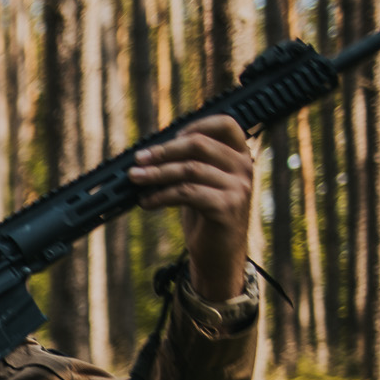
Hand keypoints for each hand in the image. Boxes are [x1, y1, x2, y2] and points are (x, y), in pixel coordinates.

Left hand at [129, 114, 255, 300]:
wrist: (219, 255)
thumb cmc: (206, 216)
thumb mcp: (201, 183)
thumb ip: (190, 162)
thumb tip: (151, 150)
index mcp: (240, 156)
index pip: (225, 124)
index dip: (195, 125)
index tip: (168, 137)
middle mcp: (244, 168)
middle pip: (199, 145)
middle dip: (163, 151)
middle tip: (138, 160)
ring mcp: (238, 188)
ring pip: (189, 169)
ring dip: (156, 174)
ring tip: (135, 179)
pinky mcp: (226, 207)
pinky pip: (186, 193)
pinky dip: (160, 196)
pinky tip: (146, 202)